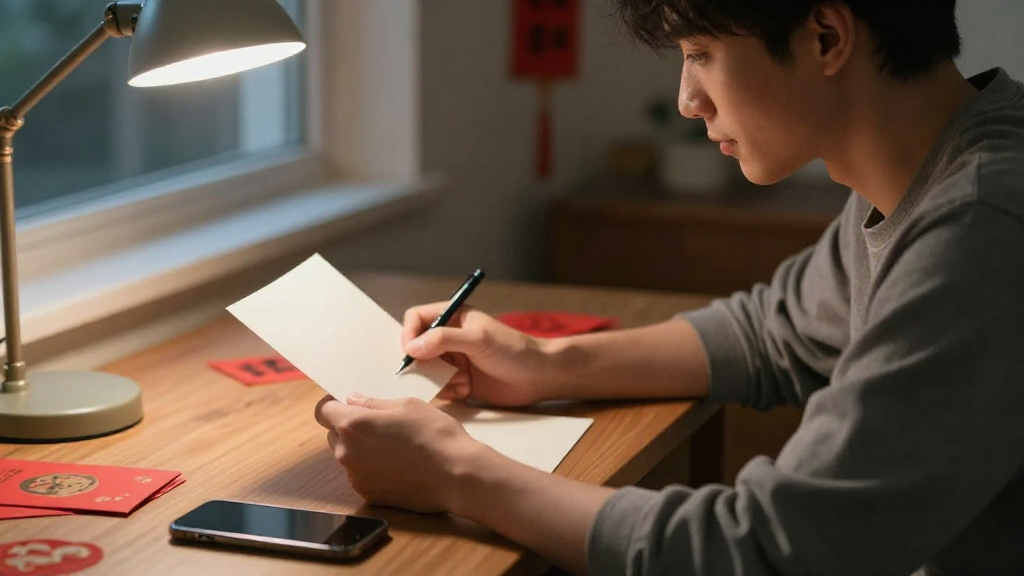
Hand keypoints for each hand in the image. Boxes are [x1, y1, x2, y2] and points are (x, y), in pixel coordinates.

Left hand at [314, 394, 481, 512]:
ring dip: (362, 449)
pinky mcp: (367, 495)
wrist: (457, 475)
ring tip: (394, 446)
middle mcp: (347, 452)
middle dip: (350, 427)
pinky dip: (372, 469)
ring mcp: (356, 477)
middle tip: (380, 424)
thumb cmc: (435, 435)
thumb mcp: (407, 405)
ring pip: (348, 455)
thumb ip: (374, 403)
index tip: (346, 403)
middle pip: (333, 434)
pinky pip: (361, 475)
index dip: (333, 404)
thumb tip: (353, 400)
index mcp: (354, 425)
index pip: (322, 410)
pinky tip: (398, 465)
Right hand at [403, 303, 551, 406]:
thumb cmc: (514, 350)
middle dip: (421, 363)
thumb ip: (444, 340)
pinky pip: (438, 388)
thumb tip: (412, 348)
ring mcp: (453, 360)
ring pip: (425, 371)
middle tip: (434, 374)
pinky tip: (466, 390)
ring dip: (437, 380)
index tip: (411, 353)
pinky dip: (447, 391)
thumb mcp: (478, 340)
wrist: (539, 377)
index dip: (408, 334)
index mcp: (453, 317)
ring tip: (459, 382)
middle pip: (416, 348)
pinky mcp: (459, 382)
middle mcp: (449, 338)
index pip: (416, 318)